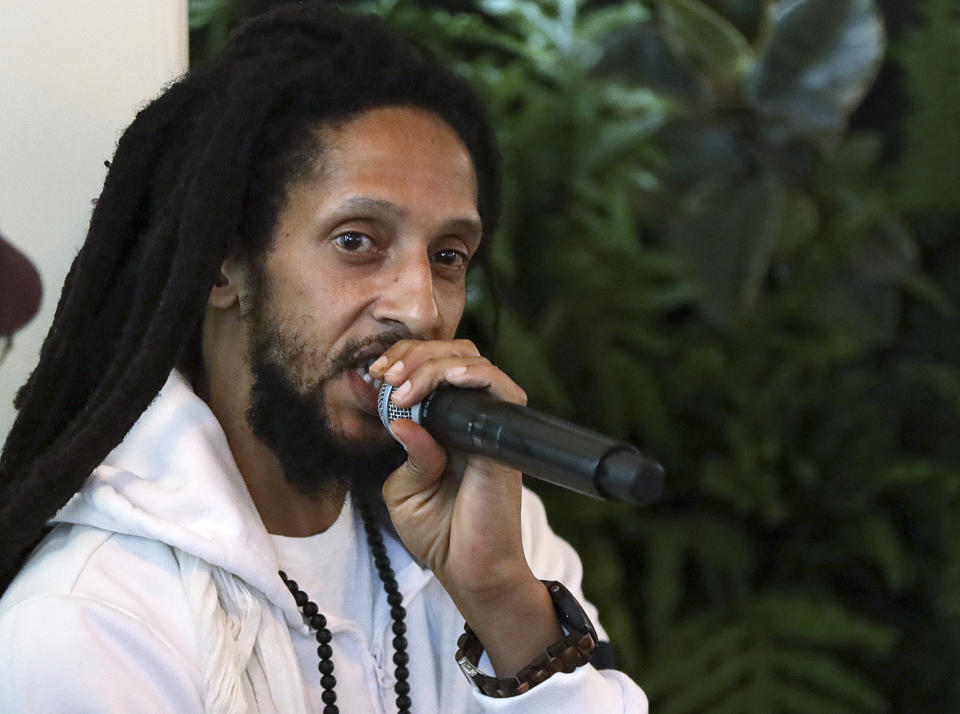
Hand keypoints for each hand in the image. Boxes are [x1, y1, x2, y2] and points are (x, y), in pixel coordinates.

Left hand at [368, 338, 527, 593]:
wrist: (468, 570)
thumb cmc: (438, 532)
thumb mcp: (404, 487)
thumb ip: (405, 449)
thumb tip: (399, 416)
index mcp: (442, 424)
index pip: (428, 367)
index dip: (401, 360)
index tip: (373, 374)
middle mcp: (468, 417)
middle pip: (450, 353)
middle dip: (412, 354)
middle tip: (385, 375)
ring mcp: (487, 423)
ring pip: (470, 361)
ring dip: (432, 363)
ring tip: (404, 386)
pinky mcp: (502, 436)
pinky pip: (499, 388)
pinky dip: (474, 374)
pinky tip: (447, 378)